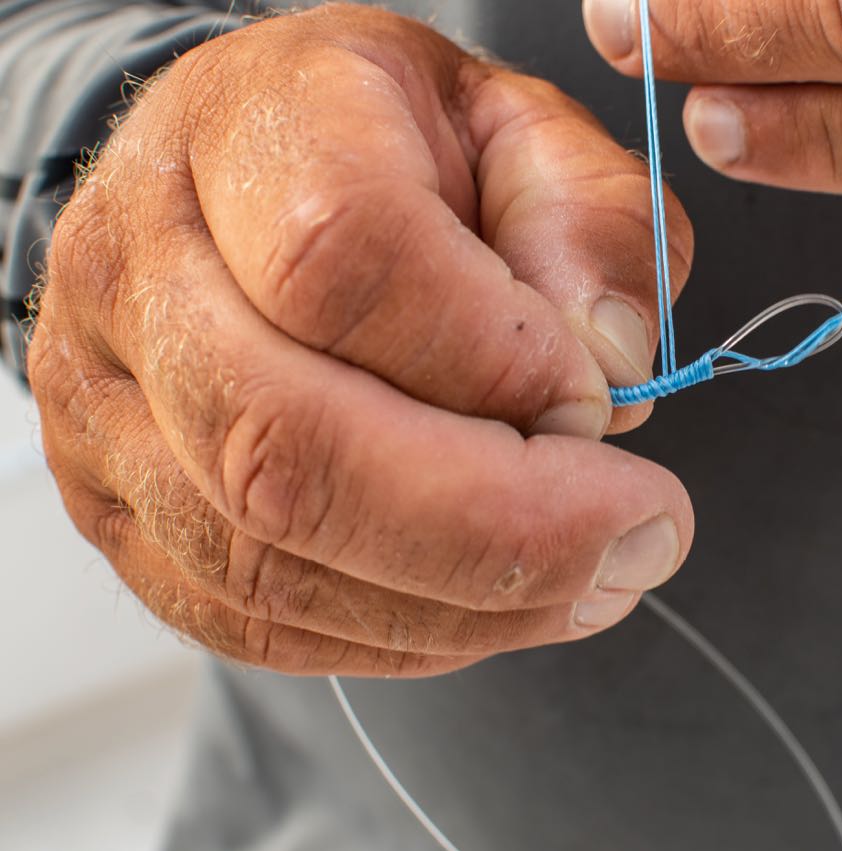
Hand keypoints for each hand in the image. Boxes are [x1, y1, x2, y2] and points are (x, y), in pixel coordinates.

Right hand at [29, 4, 694, 675]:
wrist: (261, 180)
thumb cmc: (401, 150)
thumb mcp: (527, 130)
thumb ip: (590, 226)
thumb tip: (611, 367)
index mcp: (248, 126)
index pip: (342, 258)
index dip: (494, 358)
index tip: (598, 404)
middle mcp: (139, 267)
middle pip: (284, 441)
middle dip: (495, 527)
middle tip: (640, 538)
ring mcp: (105, 404)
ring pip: (262, 559)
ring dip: (463, 605)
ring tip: (597, 581)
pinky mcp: (118, 510)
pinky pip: (245, 620)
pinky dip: (395, 639)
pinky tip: (497, 612)